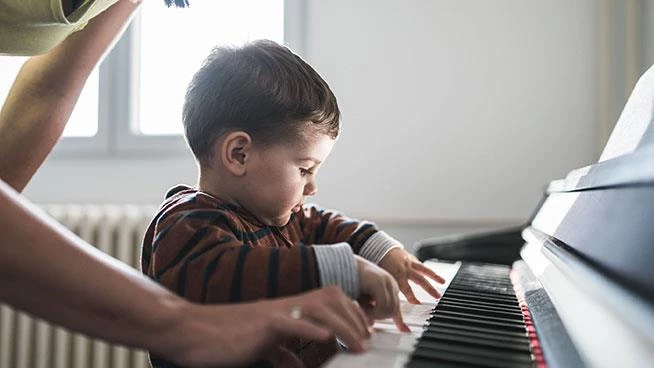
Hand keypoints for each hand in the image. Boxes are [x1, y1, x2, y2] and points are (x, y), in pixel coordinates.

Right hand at [164, 286, 369, 366]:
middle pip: (331, 299)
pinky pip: (289, 323)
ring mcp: (273, 313)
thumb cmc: (224, 339)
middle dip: (355, 318)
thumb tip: (297, 365)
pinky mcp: (260, 325)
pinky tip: (326, 337)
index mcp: (285, 310)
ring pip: (318, 306)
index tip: (365, 333)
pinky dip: (310, 329)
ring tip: (358, 345)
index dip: (350, 314)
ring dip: (343, 324)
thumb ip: (281, 353)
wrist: (191, 330)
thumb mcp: (262, 347)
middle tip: (368, 341)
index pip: (328, 302)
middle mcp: (284, 306)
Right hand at [355, 255, 409, 332]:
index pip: (396, 307)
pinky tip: (363, 306)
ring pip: (389, 310)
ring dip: (374, 314)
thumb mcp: (361, 300)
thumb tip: (372, 324)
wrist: (340, 265)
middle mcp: (391, 283)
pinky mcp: (380, 282)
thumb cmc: (348, 282)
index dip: (400, 321)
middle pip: (393, 310)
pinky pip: (382, 306)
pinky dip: (372, 311)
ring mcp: (387, 281)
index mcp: (389, 286)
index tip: (405, 330)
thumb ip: (368, 311)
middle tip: (366, 313)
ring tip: (363, 307)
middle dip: (380, 316)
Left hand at [378, 247, 445, 303]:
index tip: (418, 304)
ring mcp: (409, 262)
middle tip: (437, 296)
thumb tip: (388, 300)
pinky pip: (419, 264)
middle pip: (420, 280)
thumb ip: (387, 288)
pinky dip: (425, 269)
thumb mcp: (380, 277)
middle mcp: (405, 269)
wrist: (376, 245)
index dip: (413, 298)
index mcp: (397, 275)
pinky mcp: (409, 257)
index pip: (407, 290)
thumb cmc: (376, 262)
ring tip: (443, 282)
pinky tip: (431, 274)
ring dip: (434, 276)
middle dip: (430, 289)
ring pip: (424, 269)